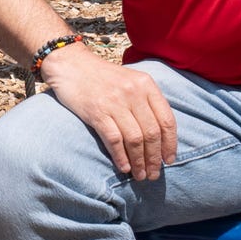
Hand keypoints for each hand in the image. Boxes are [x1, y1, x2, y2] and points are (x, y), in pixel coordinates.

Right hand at [40, 45, 177, 181]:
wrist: (70, 64)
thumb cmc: (102, 76)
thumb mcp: (130, 80)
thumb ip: (146, 101)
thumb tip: (158, 135)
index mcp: (146, 85)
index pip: (167, 120)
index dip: (170, 144)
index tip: (169, 160)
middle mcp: (134, 93)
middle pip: (152, 133)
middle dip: (154, 158)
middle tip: (154, 174)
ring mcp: (115, 102)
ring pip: (135, 139)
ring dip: (139, 162)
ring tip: (140, 175)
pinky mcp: (96, 112)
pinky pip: (114, 139)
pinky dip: (121, 157)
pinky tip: (124, 167)